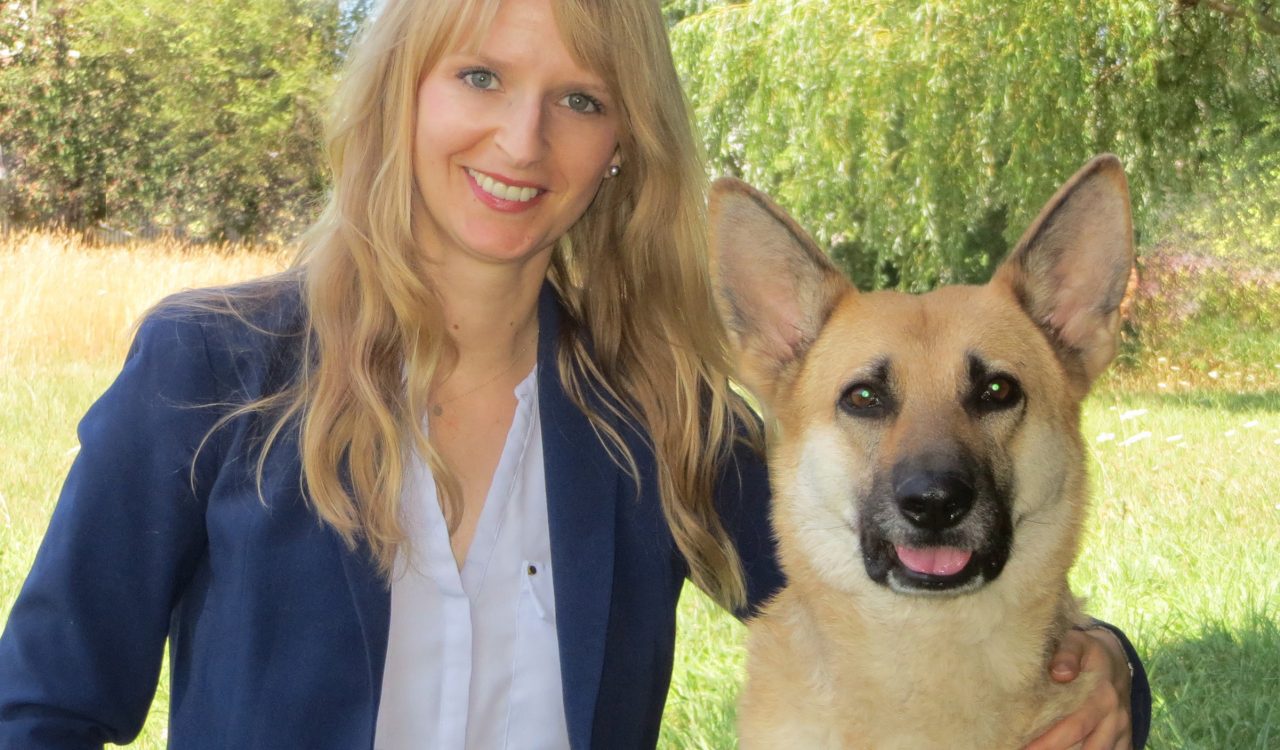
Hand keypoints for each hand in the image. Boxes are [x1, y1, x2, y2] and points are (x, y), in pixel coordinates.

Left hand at [1023, 627, 1132, 749]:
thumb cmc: (1087, 651)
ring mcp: (1122, 728)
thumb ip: (1067, 654)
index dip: (1050, 741)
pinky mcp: (1124, 737)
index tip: (1025, 748)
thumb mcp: (1076, 642)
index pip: (1075, 725)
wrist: (1116, 658)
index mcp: (1102, 694)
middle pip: (1088, 747)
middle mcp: (1115, 715)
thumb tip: (1060, 673)